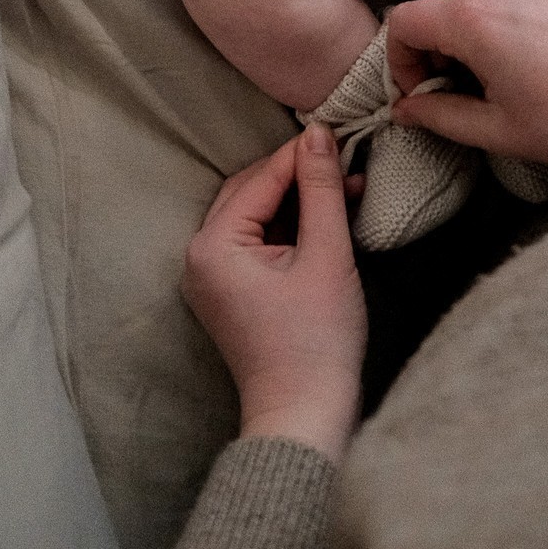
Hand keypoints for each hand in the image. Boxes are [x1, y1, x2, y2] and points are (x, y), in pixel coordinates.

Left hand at [182, 126, 366, 462]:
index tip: (342, 132)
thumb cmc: (315, 342)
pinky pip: (258, 240)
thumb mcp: (326, 255)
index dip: (303, 154)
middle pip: (253, 191)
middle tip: (346, 158)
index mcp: (213, 247)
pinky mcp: (231, 292)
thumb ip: (322, 189)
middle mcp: (200, 257)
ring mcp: (212, 277)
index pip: (261, 179)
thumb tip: (318, 133)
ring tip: (346, 187)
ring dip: (299, 199)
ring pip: (257, 214)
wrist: (304, 416)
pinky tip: (329, 217)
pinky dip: (291, 226)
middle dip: (300, 174)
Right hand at [387, 0, 547, 175]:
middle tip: (456, 97)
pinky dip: (501, 25)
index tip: (419, 94)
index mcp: (473, 18)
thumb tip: (407, 109)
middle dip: (434, 53)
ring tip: (499, 85)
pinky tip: (531, 65)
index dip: (397, 62)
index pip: (402, 22)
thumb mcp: (499, 130)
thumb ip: (440, 116)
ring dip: (468, 39)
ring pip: (472, 2)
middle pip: (436, 10)